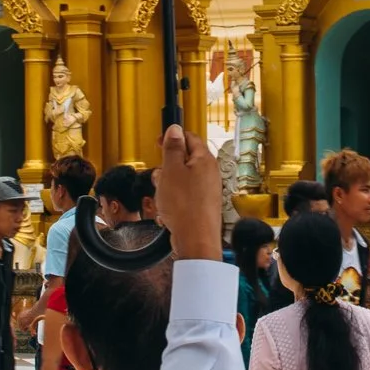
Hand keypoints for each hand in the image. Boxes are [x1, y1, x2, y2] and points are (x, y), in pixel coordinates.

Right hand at [155, 124, 222, 261]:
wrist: (195, 239)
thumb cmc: (185, 207)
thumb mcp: (171, 170)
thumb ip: (172, 148)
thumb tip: (174, 129)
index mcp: (204, 160)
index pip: (190, 138)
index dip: (173, 137)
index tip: (159, 141)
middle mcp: (210, 173)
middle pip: (186, 159)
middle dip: (168, 165)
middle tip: (159, 173)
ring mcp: (207, 189)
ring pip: (183, 178)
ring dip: (168, 183)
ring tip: (163, 194)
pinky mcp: (202, 204)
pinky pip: (184, 194)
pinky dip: (174, 198)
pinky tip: (168, 208)